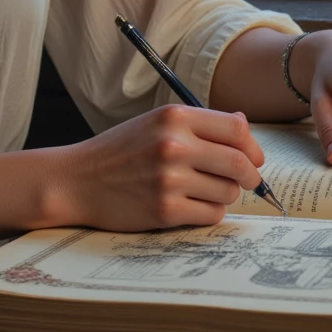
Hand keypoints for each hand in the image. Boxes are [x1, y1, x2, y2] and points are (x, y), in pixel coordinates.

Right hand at [54, 105, 263, 229]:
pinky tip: (191, 206)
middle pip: (239, 162)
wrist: (77, 180)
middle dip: (251, 175)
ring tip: (203, 191)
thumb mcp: (155, 123)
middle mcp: (174, 145)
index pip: (236, 128)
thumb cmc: (120, 151)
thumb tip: (243, 125)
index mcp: (174, 117)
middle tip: (248, 181)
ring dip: (224, 195)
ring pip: (228, 192)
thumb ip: (199, 124)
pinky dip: (209, 212)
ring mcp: (169, 179)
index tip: (254, 157)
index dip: (252, 146)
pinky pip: (211, 215)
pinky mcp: (165, 211)